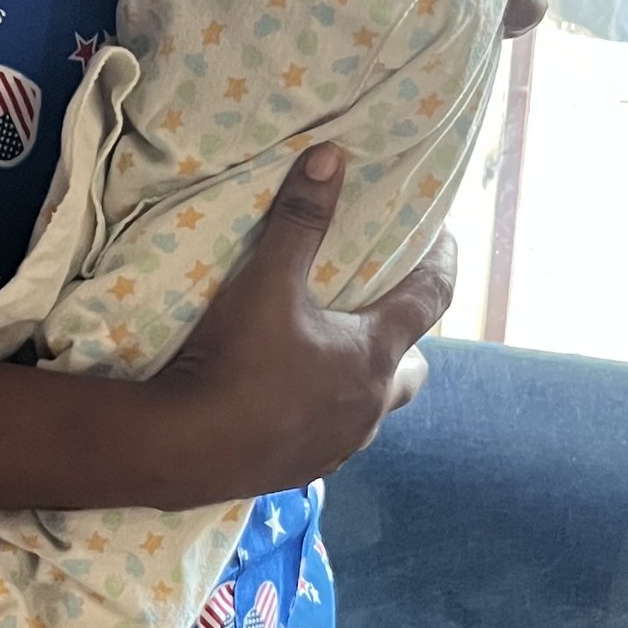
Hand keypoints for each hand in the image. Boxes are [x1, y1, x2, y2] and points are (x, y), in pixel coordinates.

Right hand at [151, 146, 456, 500]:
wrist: (184, 450)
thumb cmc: (234, 361)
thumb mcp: (266, 282)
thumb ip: (300, 219)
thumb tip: (331, 155)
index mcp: (374, 353)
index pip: (431, 299)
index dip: (443, 263)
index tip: (443, 238)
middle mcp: (370, 405)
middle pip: (413, 371)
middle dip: (405, 342)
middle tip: (378, 315)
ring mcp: (340, 445)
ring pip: (372, 409)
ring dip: (362, 383)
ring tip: (328, 357)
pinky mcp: (304, 471)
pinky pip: (332, 438)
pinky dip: (324, 415)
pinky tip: (289, 402)